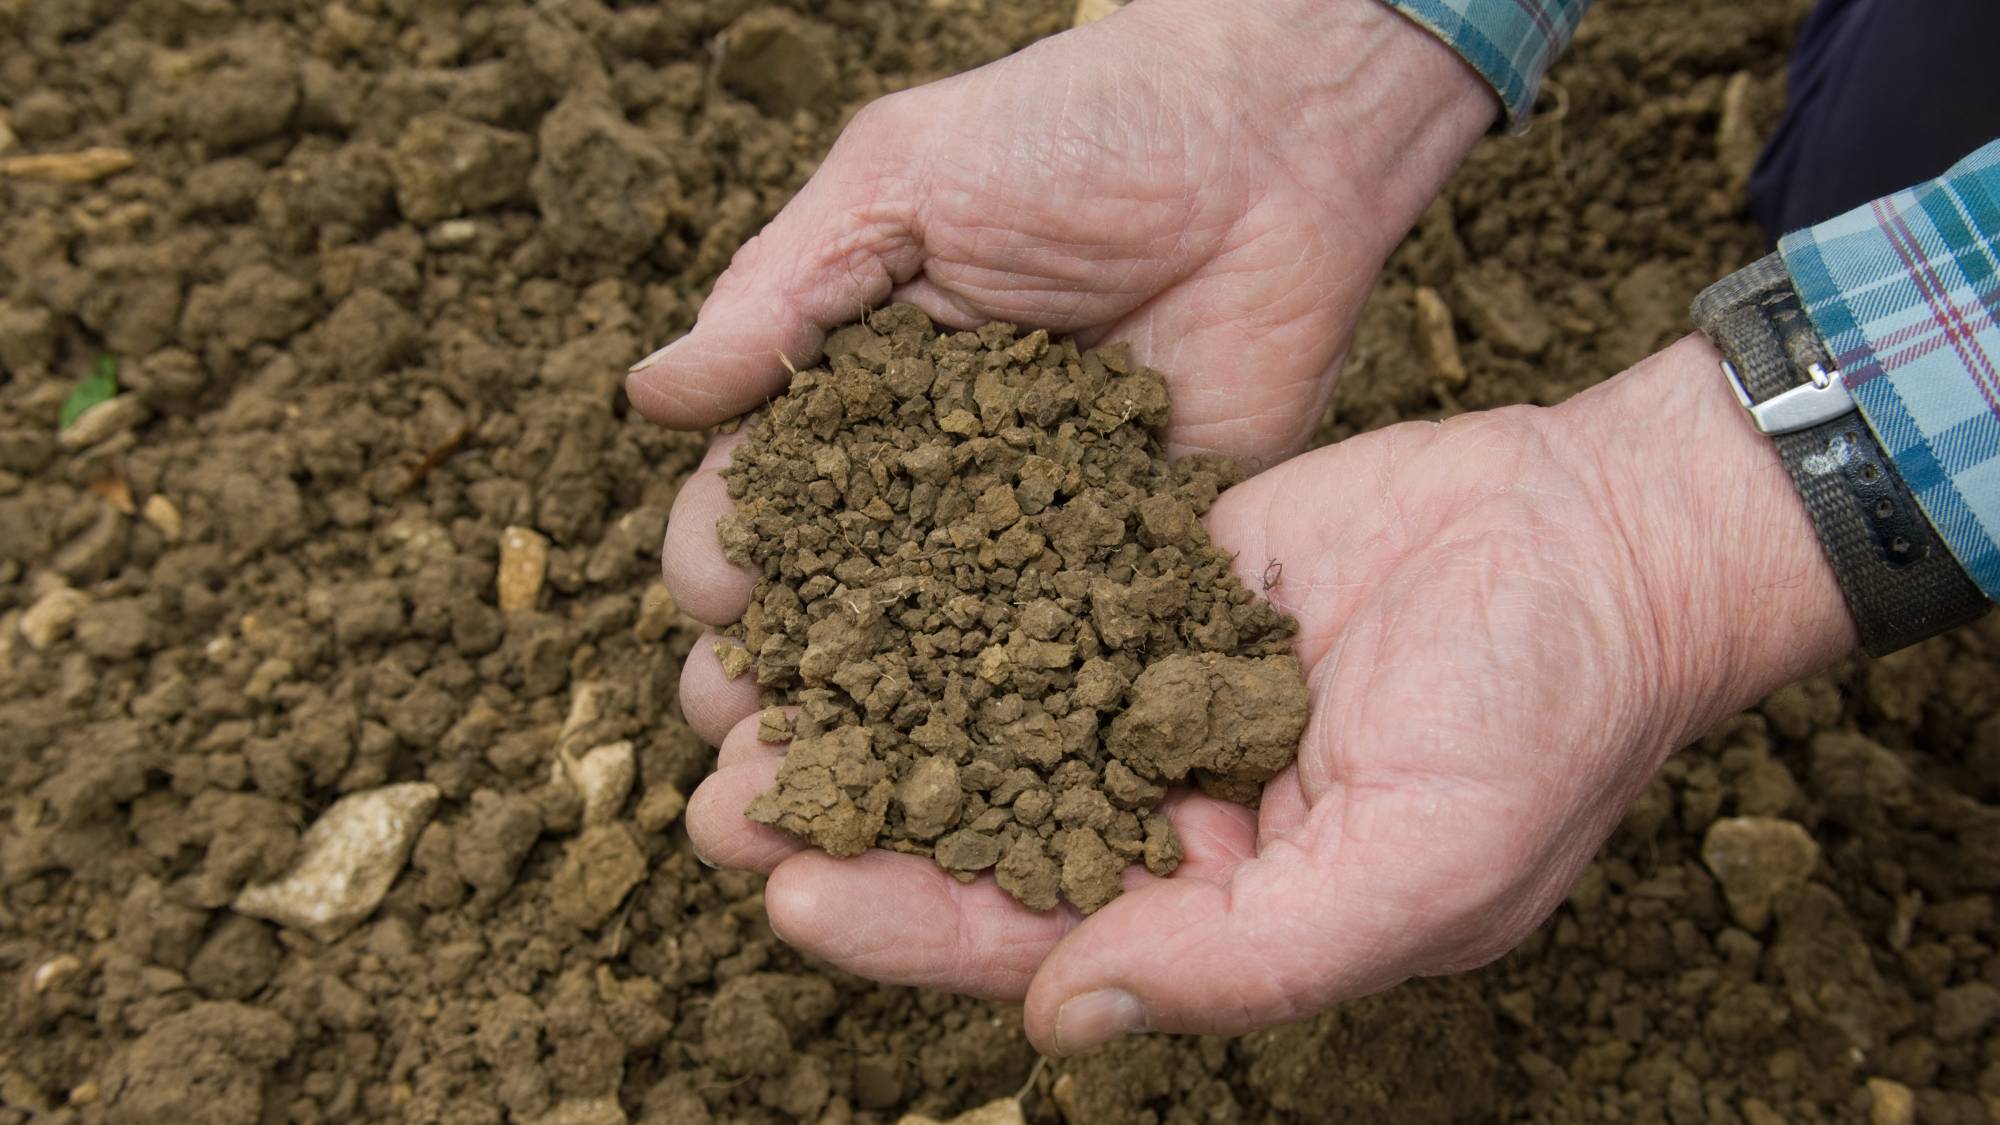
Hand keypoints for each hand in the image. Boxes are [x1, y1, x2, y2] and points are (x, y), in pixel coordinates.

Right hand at [633, 0, 1494, 743]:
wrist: (1271, 141)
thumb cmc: (1074, 129)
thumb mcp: (902, 180)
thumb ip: (781, 291)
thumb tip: (647, 397)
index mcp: (850, 387)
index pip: (757, 492)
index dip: (722, 550)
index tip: (715, 597)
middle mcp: (925, 475)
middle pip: (828, 595)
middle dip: (774, 667)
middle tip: (740, 733)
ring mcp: (1025, 526)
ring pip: (930, 648)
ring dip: (871, 722)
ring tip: (827, 791)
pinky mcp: (1127, 554)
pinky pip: (1060, 642)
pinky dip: (1014, 711)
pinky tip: (974, 778)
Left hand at [683, 336, 1853, 1052]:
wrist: (1603, 540)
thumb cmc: (1541, 725)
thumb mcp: (1414, 875)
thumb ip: (1242, 965)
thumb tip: (1059, 1019)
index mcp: (1218, 910)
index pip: (1034, 937)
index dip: (909, 925)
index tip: (787, 893)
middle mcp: (1170, 812)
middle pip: (982, 832)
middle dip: (856, 819)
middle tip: (722, 794)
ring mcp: (1156, 691)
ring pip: (987, 713)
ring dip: (877, 707)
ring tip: (748, 690)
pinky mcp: (1158, 580)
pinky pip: (1037, 597)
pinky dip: (945, 597)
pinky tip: (849, 580)